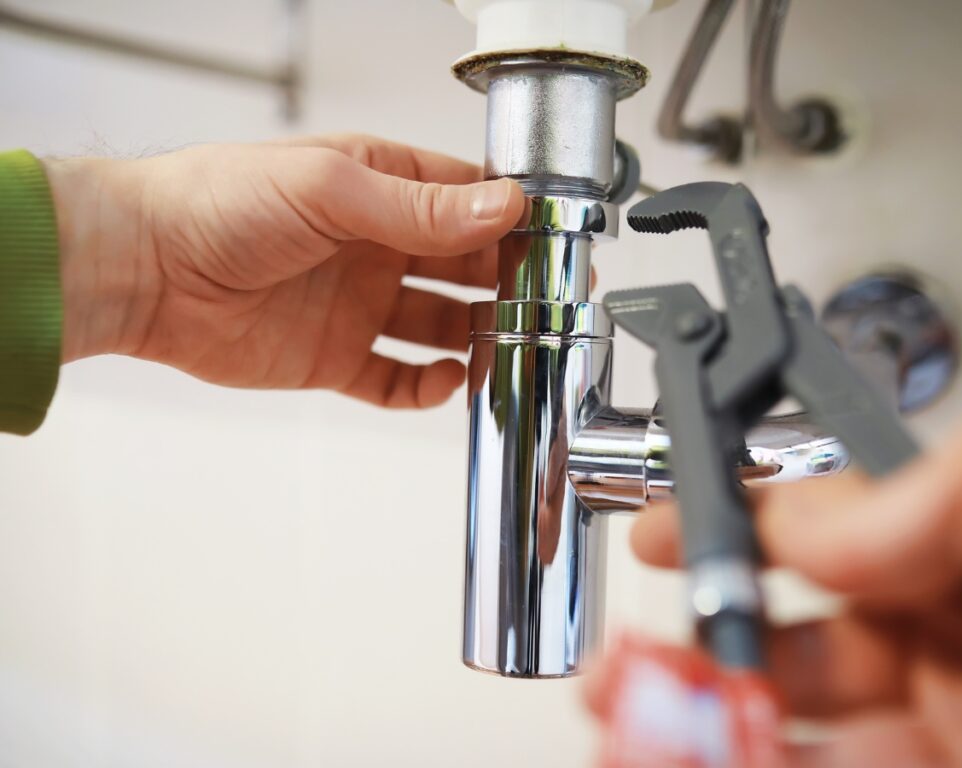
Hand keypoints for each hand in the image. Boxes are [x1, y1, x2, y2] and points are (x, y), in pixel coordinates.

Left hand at [45, 135, 524, 407]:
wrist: (144, 270)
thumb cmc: (218, 204)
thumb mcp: (329, 190)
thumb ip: (419, 208)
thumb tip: (501, 207)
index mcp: (379, 187)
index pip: (467, 200)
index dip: (513, 221)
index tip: (556, 243)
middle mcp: (377, 246)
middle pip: (466, 267)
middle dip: (507, 285)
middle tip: (547, 305)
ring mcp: (359, 305)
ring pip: (441, 326)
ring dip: (477, 339)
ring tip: (506, 350)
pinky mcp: (335, 357)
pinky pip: (396, 378)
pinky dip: (426, 387)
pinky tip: (445, 382)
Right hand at [589, 395, 961, 765]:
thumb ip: (901, 490)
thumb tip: (797, 526)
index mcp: (959, 548)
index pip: (817, 538)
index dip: (727, 534)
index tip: (658, 537)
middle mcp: (951, 642)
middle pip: (789, 645)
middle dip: (693, 645)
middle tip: (628, 659)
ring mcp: (954, 731)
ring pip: (791, 729)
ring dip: (698, 719)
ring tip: (631, 716)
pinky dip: (740, 764)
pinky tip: (688, 756)